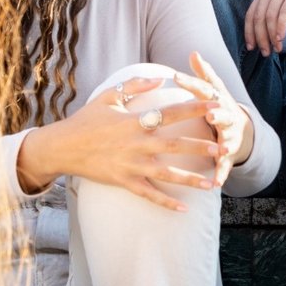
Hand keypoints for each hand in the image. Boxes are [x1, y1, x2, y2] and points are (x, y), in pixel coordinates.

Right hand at [16, 76, 224, 210]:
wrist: (62, 147)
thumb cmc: (86, 120)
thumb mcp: (108, 97)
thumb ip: (135, 86)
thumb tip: (160, 78)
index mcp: (134, 121)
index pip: (170, 113)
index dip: (194, 108)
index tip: (215, 104)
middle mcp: (136, 144)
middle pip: (174, 146)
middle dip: (200, 147)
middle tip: (223, 148)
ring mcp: (131, 165)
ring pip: (166, 174)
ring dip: (190, 179)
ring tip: (212, 183)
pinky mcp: (124, 181)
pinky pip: (149, 193)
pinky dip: (166, 201)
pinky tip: (184, 208)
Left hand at [175, 51, 253, 185]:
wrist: (241, 127)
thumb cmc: (218, 105)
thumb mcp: (213, 88)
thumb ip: (202, 73)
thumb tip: (194, 52)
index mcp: (217, 99)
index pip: (204, 89)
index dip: (191, 83)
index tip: (176, 76)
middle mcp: (226, 115)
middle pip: (222, 114)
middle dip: (217, 114)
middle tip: (209, 114)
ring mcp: (230, 135)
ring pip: (228, 139)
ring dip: (225, 143)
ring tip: (223, 148)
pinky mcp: (229, 153)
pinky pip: (225, 164)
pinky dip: (222, 172)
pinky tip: (217, 182)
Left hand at [245, 0, 285, 55]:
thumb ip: (277, 16)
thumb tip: (268, 38)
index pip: (251, 14)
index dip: (249, 32)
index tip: (251, 47)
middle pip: (258, 17)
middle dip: (260, 38)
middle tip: (265, 53)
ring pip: (269, 16)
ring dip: (271, 36)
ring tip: (276, 49)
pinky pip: (283, 12)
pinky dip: (280, 27)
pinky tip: (281, 38)